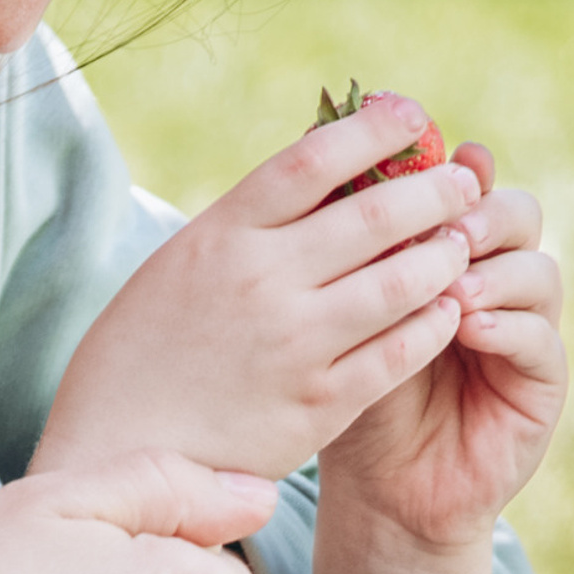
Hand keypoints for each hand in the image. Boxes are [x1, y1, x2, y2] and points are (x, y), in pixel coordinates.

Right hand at [32, 94, 481, 482]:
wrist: (111, 458)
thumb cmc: (134, 361)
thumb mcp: (171, 272)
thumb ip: (239, 231)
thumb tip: (312, 181)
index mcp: (220, 237)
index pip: (315, 159)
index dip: (373, 129)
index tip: (410, 115)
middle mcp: (262, 281)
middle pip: (376, 212)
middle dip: (435, 189)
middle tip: (463, 183)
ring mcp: (294, 345)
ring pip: (403, 280)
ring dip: (444, 255)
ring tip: (460, 246)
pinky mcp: (316, 406)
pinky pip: (399, 352)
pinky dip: (432, 324)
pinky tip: (446, 311)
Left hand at [318, 154, 566, 554]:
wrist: (378, 493)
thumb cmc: (352, 398)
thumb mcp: (347, 322)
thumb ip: (360, 261)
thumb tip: (343, 175)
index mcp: (453, 258)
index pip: (472, 192)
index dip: (462, 172)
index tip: (444, 160)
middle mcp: (497, 284)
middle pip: (518, 216)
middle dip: (486, 214)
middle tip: (451, 228)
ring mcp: (525, 331)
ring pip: (539, 272)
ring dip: (497, 271)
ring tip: (454, 289)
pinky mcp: (541, 383)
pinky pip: (540, 339)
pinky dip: (507, 327)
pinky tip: (469, 329)